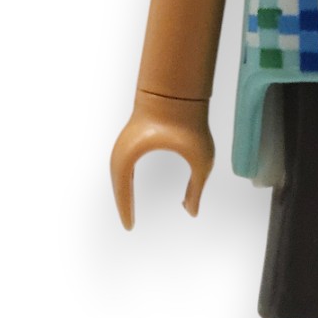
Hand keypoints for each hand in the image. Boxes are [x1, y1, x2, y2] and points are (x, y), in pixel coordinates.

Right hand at [110, 91, 214, 226]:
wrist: (179, 89)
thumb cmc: (190, 122)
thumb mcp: (200, 160)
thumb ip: (196, 188)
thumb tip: (191, 212)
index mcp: (131, 154)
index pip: (122, 190)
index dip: (125, 211)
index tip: (130, 227)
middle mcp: (121, 149)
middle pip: (116, 183)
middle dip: (121, 204)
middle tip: (129, 224)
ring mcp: (124, 141)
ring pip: (118, 173)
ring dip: (122, 190)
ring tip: (128, 209)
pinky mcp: (131, 137)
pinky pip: (123, 164)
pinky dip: (124, 178)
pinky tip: (130, 186)